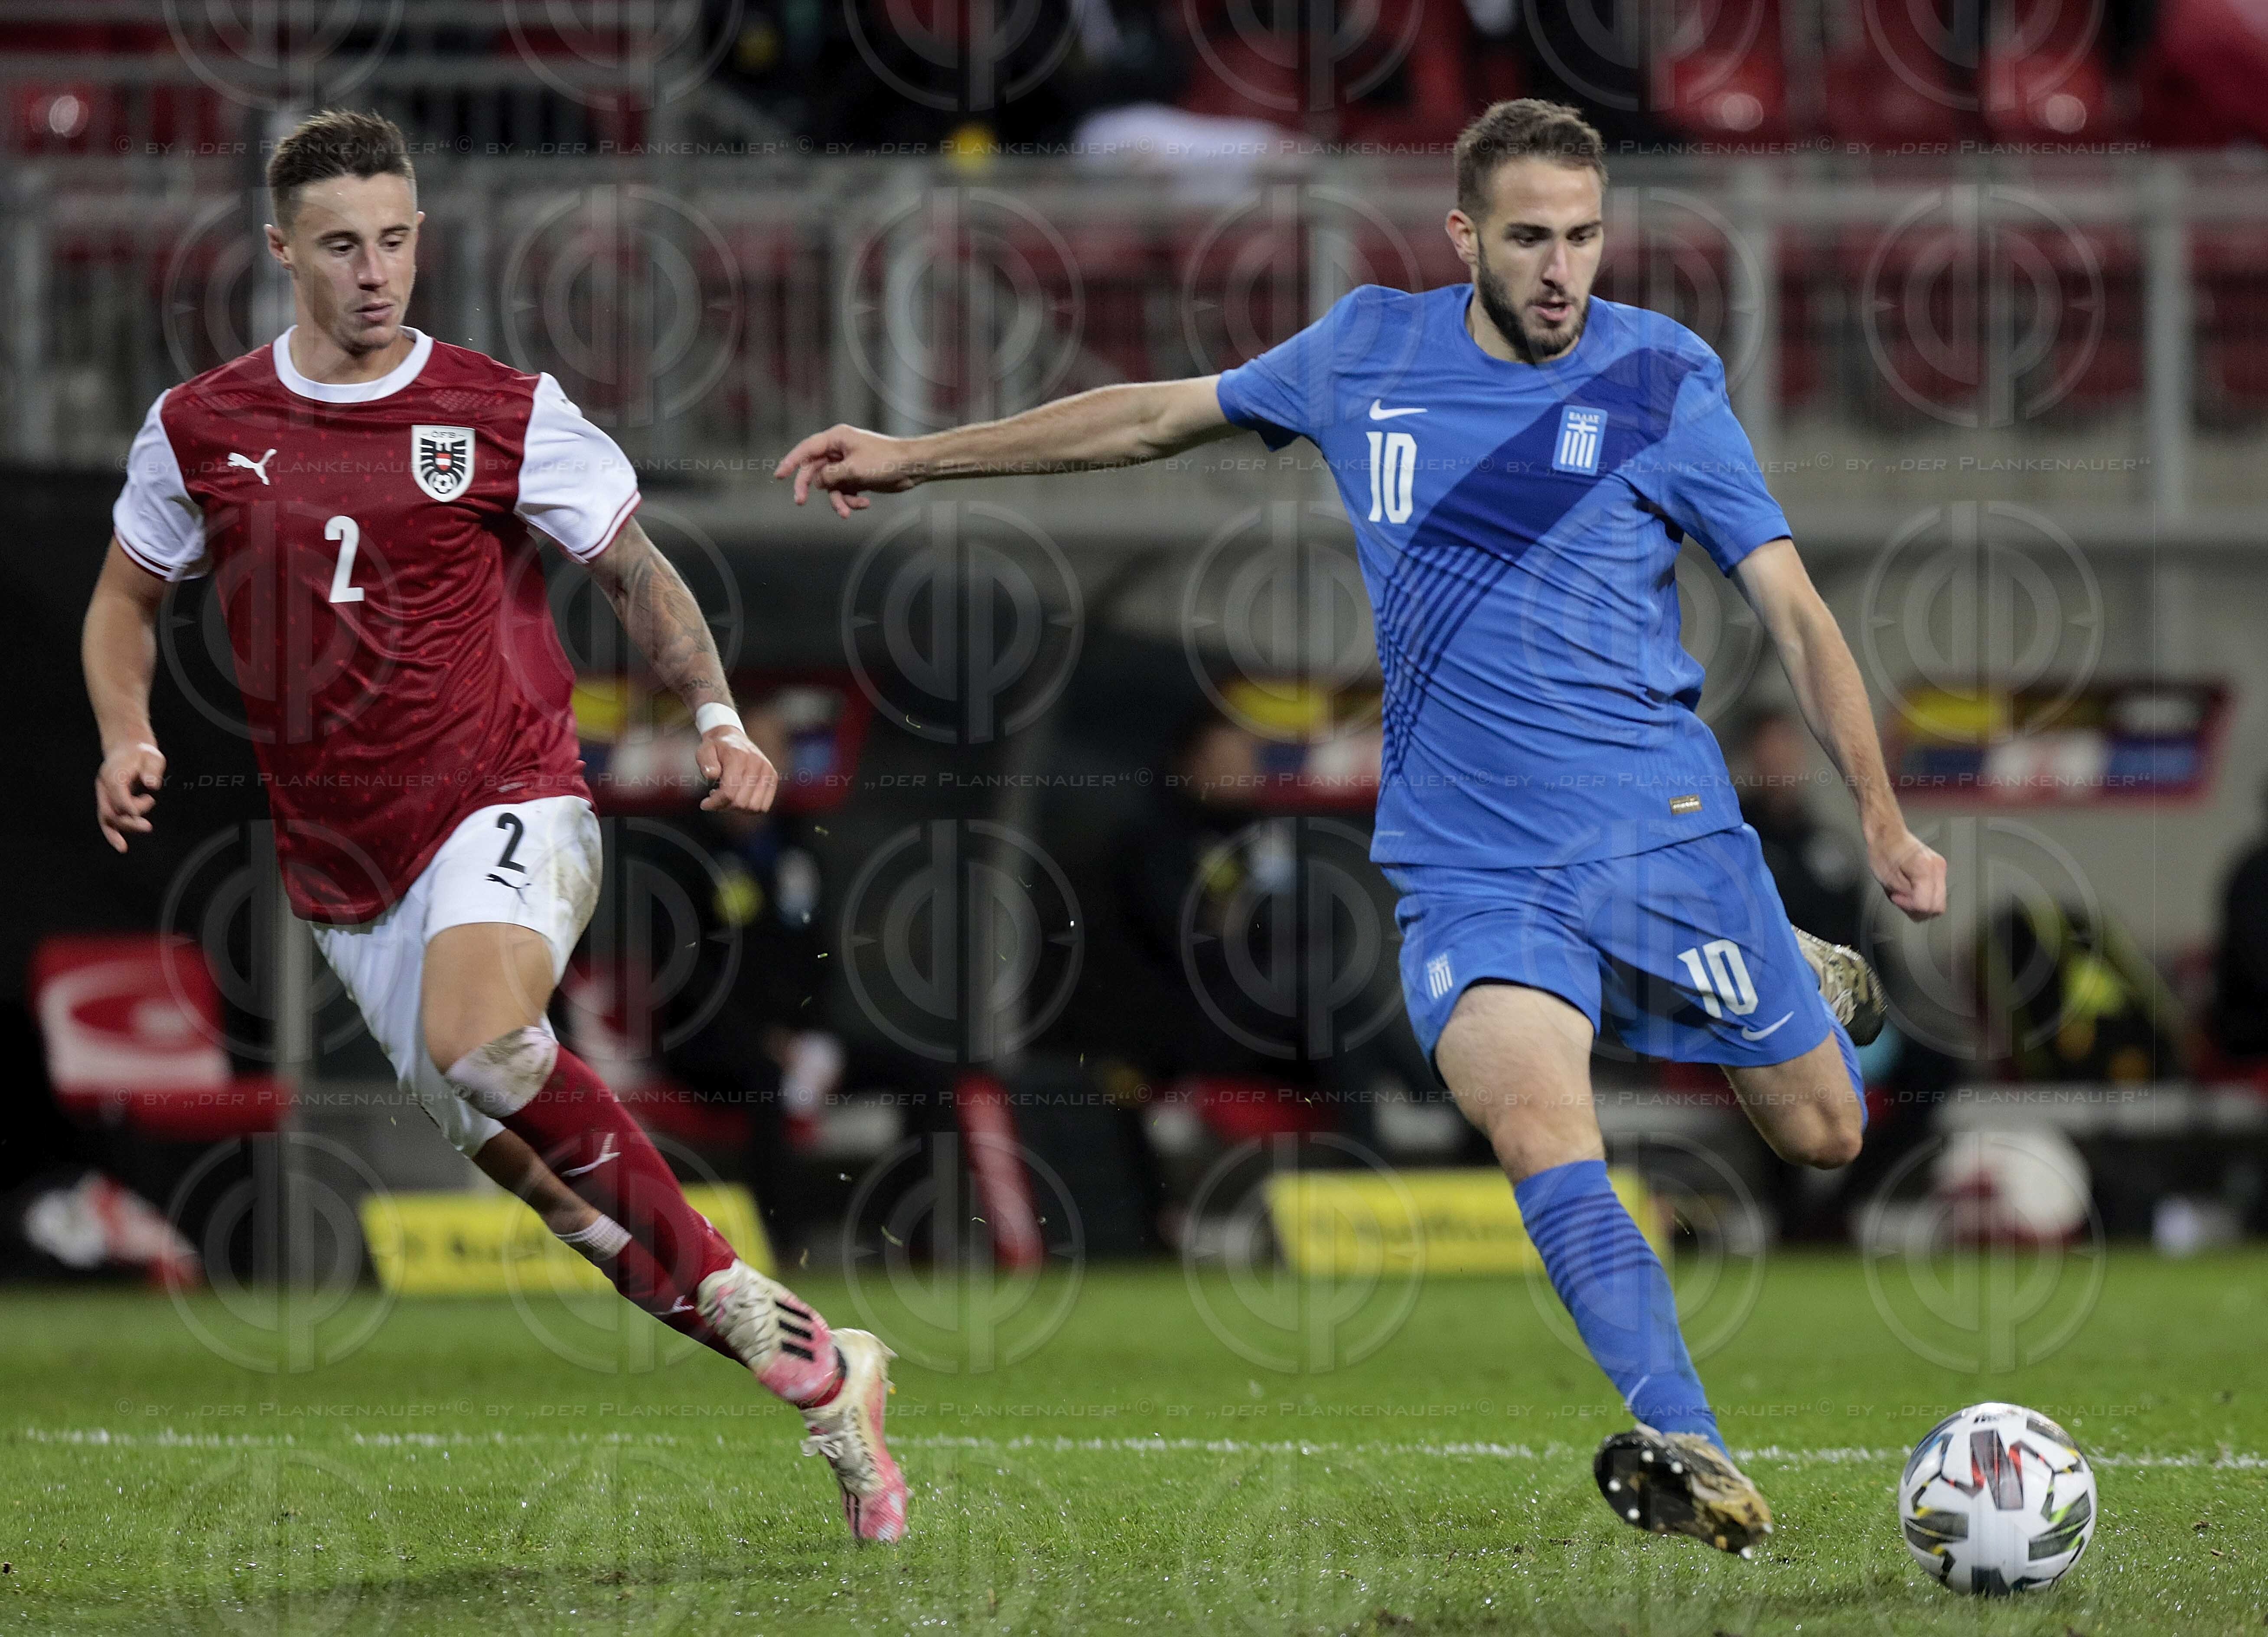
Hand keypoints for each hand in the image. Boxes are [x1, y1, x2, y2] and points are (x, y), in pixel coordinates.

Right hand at [96, 740, 165, 852]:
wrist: (128, 751)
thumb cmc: (143, 755)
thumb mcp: (152, 756)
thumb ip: (152, 770)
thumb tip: (152, 785)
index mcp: (113, 774)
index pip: (117, 792)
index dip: (130, 803)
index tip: (148, 803)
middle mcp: (104, 786)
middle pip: (110, 809)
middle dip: (128, 821)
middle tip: (148, 826)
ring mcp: (104, 796)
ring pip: (107, 818)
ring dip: (125, 828)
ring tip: (146, 827)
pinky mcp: (108, 803)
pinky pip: (108, 821)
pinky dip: (113, 834)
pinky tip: (122, 848)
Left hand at [696, 725, 777, 813]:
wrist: (732, 737)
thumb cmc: (716, 747)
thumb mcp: (704, 751)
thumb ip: (706, 762)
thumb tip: (711, 775)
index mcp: (739, 757)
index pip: (729, 792)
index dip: (715, 803)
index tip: (704, 804)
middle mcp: (757, 764)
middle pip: (741, 802)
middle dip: (725, 806)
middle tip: (715, 800)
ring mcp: (767, 771)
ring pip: (754, 807)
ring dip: (738, 809)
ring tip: (727, 798)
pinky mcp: (773, 777)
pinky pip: (764, 805)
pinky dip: (750, 808)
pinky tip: (739, 798)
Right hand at [773, 424, 917, 518]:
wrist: (912, 467)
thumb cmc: (886, 461)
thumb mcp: (854, 469)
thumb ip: (831, 476)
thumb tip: (816, 482)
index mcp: (837, 439)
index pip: (807, 449)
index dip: (791, 462)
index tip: (779, 475)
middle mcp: (840, 450)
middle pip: (814, 469)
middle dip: (809, 487)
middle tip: (799, 501)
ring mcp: (847, 465)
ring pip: (830, 485)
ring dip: (837, 500)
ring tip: (846, 512)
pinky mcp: (857, 477)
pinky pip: (844, 491)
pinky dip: (851, 500)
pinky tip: (864, 505)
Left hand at [1870, 827, 1946, 920]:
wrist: (1888, 834)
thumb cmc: (1883, 852)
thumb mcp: (1888, 879)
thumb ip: (1906, 897)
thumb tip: (1916, 907)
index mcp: (1925, 869)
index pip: (1926, 904)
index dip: (1910, 906)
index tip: (1897, 897)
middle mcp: (1938, 868)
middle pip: (1937, 906)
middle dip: (1917, 909)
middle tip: (1901, 899)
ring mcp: (1941, 868)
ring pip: (1939, 902)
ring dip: (1921, 904)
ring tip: (1905, 893)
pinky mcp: (1939, 869)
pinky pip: (1937, 893)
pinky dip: (1925, 896)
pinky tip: (1912, 889)